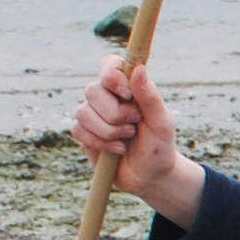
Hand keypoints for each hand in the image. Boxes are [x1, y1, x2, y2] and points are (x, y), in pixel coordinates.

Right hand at [73, 57, 203, 225]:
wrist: (150, 176)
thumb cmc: (159, 146)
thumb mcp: (161, 122)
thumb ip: (150, 96)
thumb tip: (138, 68)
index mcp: (128, 86)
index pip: (109, 64)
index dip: (112, 76)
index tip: (127, 94)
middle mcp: (106, 95)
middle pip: (93, 90)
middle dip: (116, 114)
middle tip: (135, 125)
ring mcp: (92, 113)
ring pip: (83, 112)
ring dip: (110, 131)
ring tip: (128, 138)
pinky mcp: (83, 132)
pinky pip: (78, 130)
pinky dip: (100, 143)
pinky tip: (117, 149)